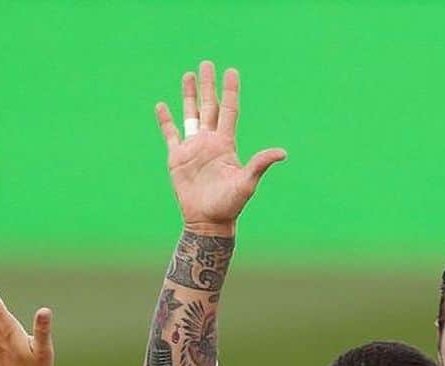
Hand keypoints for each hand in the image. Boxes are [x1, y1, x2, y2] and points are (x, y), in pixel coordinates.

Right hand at [156, 62, 286, 229]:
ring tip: (188, 74)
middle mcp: (210, 142)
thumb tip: (282, 153)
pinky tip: (161, 106)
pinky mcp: (177, 158)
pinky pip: (170, 134)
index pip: (229, 111)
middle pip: (209, 107)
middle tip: (207, 63)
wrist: (208, 222)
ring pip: (190, 114)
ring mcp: (193, 148)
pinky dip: (165, 121)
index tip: (232, 71)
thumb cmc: (230, 205)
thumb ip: (260, 164)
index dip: (230, 92)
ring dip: (189, 95)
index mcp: (226, 144)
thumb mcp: (247, 183)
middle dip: (208, 86)